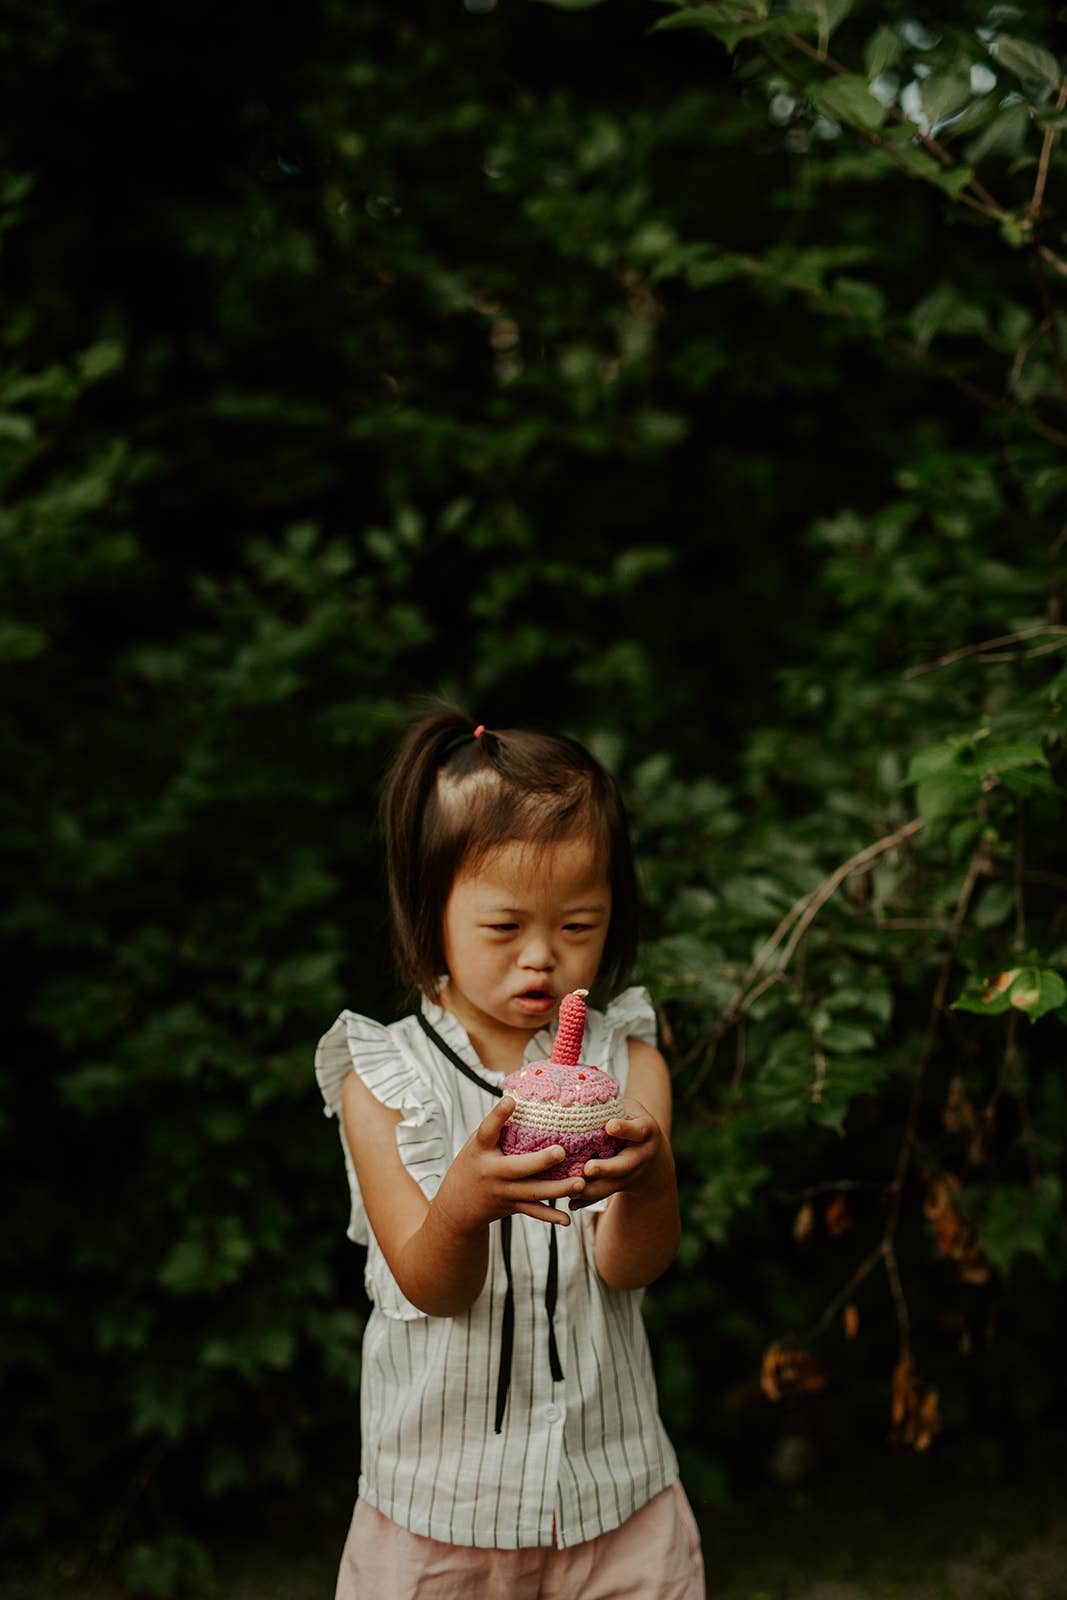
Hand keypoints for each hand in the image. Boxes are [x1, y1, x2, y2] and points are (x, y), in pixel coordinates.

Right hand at [431, 1096, 586, 1237]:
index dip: (497, 1115)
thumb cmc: (474, 1162)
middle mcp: (492, 1172)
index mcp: (480, 1150)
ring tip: (580, 1182)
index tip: (510, 1100)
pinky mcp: (512, 1206)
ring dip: (558, 1190)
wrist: (457, 1205)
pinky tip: (568, 1219)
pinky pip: (534, 1212)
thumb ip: (498, 1125)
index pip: (487, 1131)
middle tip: (561, 1151)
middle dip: (540, 1161)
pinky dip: (550, 1217)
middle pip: (518, 1168)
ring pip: (532, 1193)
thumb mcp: (477, 1142)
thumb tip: (522, 1094)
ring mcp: (503, 1192)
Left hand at [570, 1098, 670, 1210]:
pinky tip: (571, 1204)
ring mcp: (630, 1175)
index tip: (610, 1126)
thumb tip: (579, 1086)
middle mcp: (640, 1156)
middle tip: (589, 1168)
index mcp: (646, 1132)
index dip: (625, 1128)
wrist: (653, 1159)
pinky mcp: (618, 1186)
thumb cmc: (634, 1123)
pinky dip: (586, 1201)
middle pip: (624, 1165)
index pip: (637, 1130)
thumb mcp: (631, 1110)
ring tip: (572, 1191)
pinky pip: (602, 1195)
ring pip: (611, 1185)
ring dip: (591, 1190)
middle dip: (606, 1168)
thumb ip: (613, 1104)